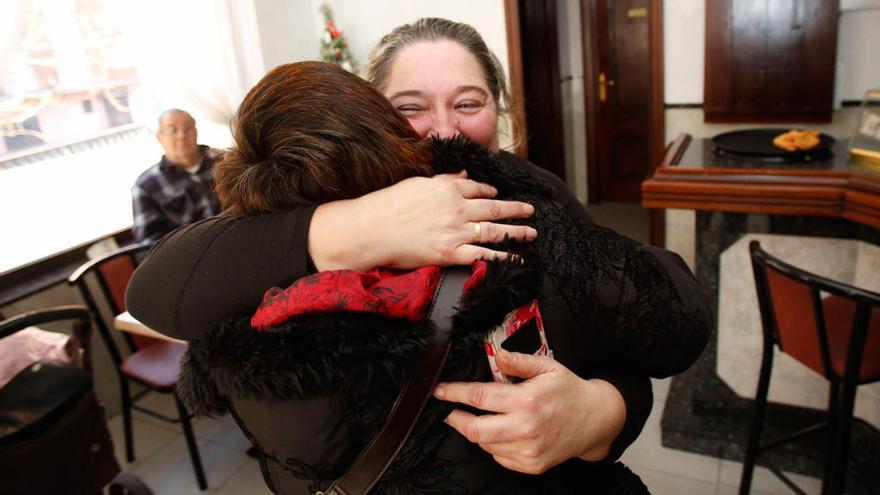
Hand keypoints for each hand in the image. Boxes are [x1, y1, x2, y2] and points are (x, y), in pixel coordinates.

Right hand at [309, 171, 536, 270]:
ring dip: (516, 232)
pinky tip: (515, 257)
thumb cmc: (387, 205)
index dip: (490, 192)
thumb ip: (442, 179)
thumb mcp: (416, 183)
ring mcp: (455, 232)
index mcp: (447, 189)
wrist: (371, 229)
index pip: (476, 188)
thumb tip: (462, 174)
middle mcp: (456, 208)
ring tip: (531, 233)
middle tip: (530, 211)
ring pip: (494, 230)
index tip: (498, 195)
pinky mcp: (450, 254)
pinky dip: (502, 256)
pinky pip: (483, 255)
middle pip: (493, 208)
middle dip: (515, 209)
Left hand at [432, 349, 625, 474]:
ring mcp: (529, 450)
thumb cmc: (570, 391)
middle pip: (475, 430)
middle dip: (456, 419)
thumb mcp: (547, 367)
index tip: (440, 391)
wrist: (596, 420)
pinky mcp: (532, 465)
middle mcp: (526, 428)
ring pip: (485, 444)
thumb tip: (495, 353)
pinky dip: (494, 444)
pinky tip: (503, 432)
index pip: (478, 397)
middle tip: (449, 411)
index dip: (454, 393)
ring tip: (483, 418)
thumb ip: (518, 361)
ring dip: (477, 431)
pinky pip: (500, 456)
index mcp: (526, 400)